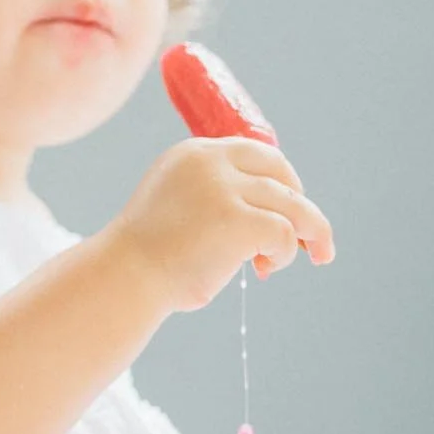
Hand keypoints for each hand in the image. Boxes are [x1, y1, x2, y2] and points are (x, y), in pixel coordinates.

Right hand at [109, 136, 335, 312]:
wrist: (124, 279)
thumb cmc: (150, 256)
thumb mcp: (178, 204)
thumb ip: (215, 193)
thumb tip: (272, 207)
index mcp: (193, 154)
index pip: (256, 154)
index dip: (280, 181)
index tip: (287, 208)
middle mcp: (211, 162)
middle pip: (281, 173)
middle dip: (300, 205)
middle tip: (309, 238)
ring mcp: (225, 189)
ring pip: (293, 205)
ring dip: (299, 236)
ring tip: (284, 261)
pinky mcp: (240, 220)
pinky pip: (285, 233)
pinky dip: (283, 254)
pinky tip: (263, 268)